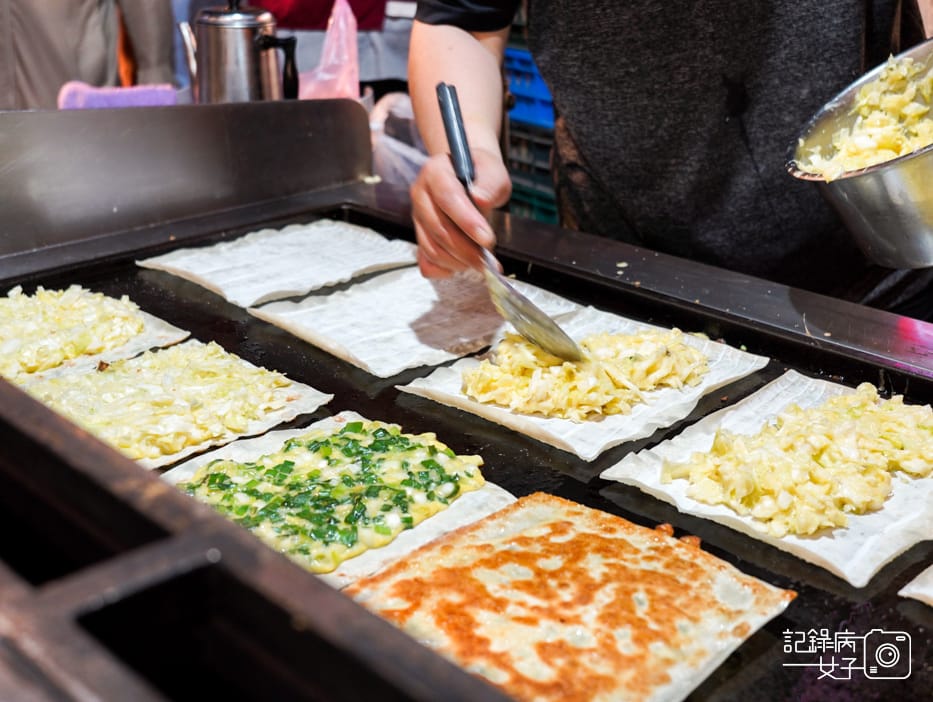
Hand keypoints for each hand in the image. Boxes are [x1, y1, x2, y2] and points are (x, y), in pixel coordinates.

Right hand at [410, 147, 511, 276]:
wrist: (470, 178)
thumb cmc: (481, 174)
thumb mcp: (493, 171)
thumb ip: (490, 183)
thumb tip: (480, 199)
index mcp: (435, 173)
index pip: (447, 198)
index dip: (466, 221)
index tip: (487, 239)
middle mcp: (420, 195)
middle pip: (439, 229)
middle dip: (466, 249)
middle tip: (489, 259)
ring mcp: (418, 219)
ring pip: (432, 248)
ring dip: (459, 261)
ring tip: (480, 262)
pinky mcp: (420, 237)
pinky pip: (426, 262)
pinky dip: (445, 269)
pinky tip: (462, 265)